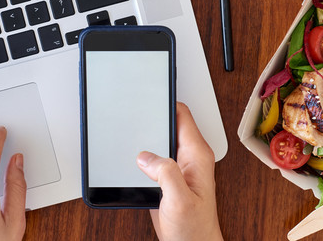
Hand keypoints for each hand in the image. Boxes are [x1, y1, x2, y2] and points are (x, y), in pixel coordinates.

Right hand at [137, 102, 223, 240]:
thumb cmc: (194, 228)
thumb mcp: (180, 199)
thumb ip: (166, 174)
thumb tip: (146, 156)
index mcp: (197, 155)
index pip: (182, 115)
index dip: (166, 102)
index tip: (149, 94)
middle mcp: (188, 158)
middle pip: (168, 124)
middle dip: (150, 117)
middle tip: (130, 112)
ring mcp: (177, 167)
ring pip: (158, 140)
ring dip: (144, 138)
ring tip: (125, 132)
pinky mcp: (166, 178)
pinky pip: (152, 158)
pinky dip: (140, 156)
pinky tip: (128, 158)